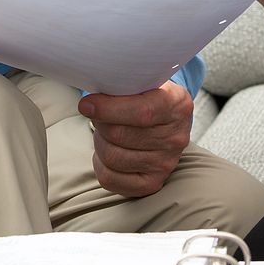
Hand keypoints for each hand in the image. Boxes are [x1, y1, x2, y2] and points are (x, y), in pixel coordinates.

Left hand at [78, 81, 193, 196]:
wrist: (168, 121)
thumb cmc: (149, 98)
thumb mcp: (145, 81)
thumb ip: (124, 84)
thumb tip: (90, 100)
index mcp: (177, 105)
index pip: (142, 112)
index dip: (109, 109)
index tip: (86, 104)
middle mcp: (176, 137)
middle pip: (120, 135)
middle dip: (100, 123)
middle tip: (98, 114)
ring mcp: (165, 164)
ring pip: (112, 157)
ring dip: (100, 142)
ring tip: (106, 131)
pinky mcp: (152, 183)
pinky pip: (110, 178)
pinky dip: (100, 163)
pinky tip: (108, 149)